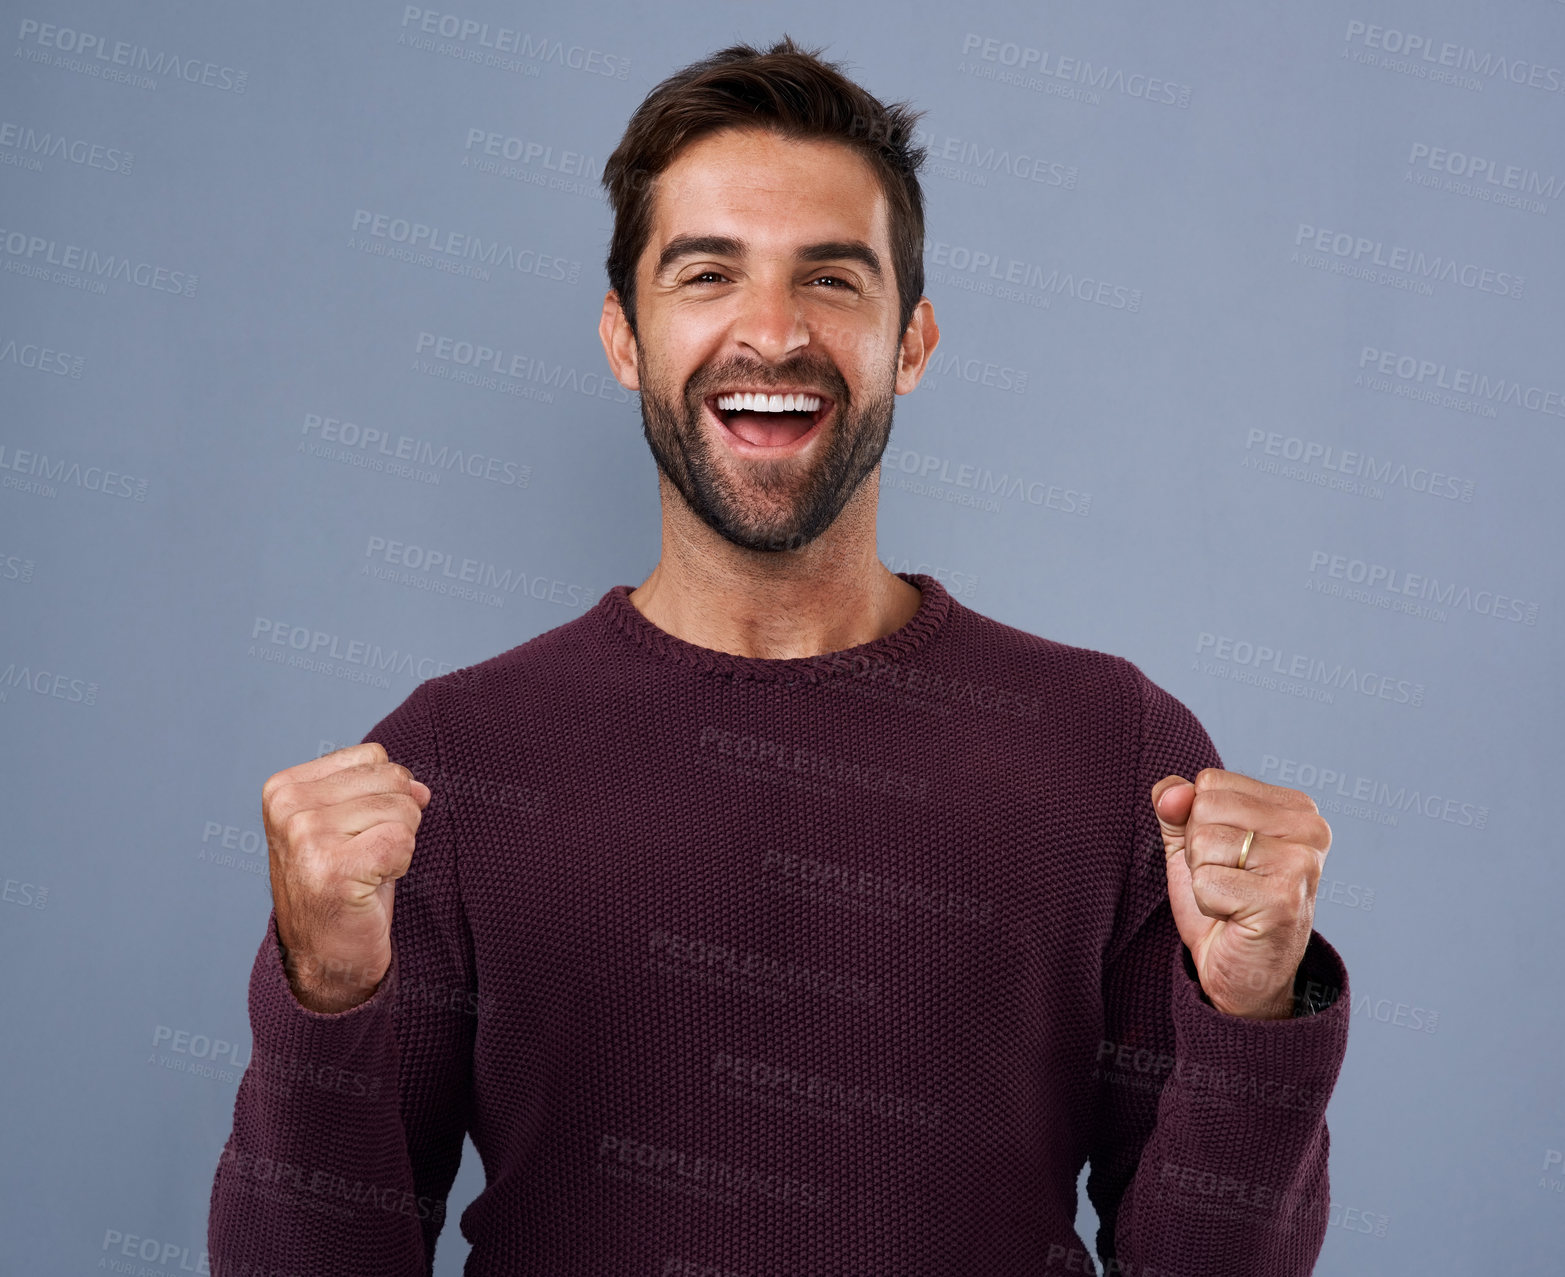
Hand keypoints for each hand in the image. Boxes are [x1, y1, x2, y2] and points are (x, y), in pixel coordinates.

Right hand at [261, 742, 431, 1011]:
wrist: (325, 957)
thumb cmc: (342, 886)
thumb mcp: (350, 824)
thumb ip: (380, 790)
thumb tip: (420, 788)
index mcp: (284, 788)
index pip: (374, 756)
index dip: (382, 797)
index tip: (353, 835)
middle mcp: (289, 808)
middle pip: (392, 780)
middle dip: (395, 821)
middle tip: (364, 858)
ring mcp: (306, 837)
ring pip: (402, 810)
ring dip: (397, 846)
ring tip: (364, 872)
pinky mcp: (333, 868)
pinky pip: (403, 841)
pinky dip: (398, 865)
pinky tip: (369, 886)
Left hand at [1151, 768, 1329, 1018]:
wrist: (1245, 975)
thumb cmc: (1223, 903)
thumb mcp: (1193, 845)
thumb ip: (1176, 807)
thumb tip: (1172, 793)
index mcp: (1296, 807)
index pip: (1210, 782)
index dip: (1199, 822)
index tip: (1229, 858)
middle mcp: (1310, 828)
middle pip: (1205, 808)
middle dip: (1199, 850)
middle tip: (1230, 882)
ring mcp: (1301, 864)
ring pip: (1203, 843)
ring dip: (1203, 879)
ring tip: (1233, 900)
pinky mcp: (1283, 899)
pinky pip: (1205, 882)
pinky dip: (1207, 904)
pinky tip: (1234, 918)